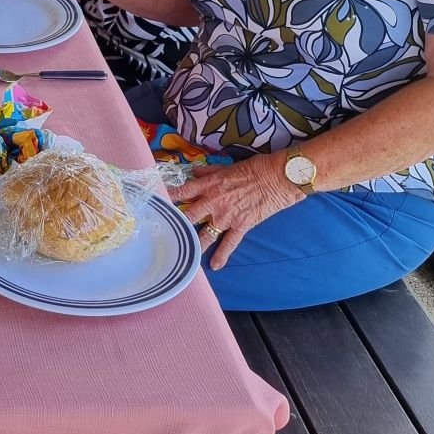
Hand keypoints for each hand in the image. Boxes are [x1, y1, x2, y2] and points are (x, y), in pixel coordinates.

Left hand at [169, 155, 304, 269]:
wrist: (277, 178)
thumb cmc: (253, 168)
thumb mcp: (225, 167)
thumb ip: (207, 173)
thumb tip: (194, 172)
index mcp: (208, 185)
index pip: (181, 192)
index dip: (167, 197)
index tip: (156, 202)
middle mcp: (213, 202)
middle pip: (188, 215)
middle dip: (176, 224)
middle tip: (163, 233)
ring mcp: (226, 216)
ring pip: (204, 234)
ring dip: (193, 244)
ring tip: (182, 254)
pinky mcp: (241, 226)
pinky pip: (229, 243)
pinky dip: (222, 255)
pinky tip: (215, 266)